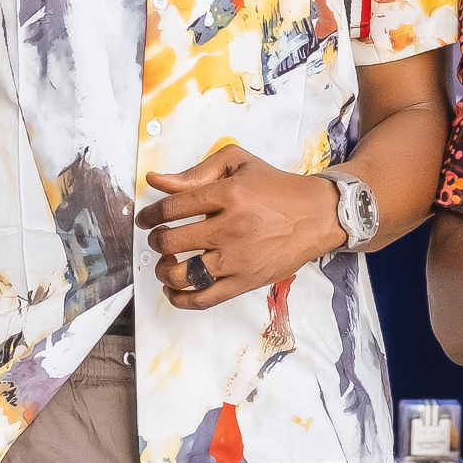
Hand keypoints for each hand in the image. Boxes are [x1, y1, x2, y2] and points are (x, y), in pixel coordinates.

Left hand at [138, 148, 346, 308]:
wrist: (317, 215)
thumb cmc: (278, 189)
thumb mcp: (239, 163)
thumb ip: (197, 172)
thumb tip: (158, 182)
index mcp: (228, 195)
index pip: (172, 207)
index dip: (150, 214)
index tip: (145, 219)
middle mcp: (231, 228)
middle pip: (172, 241)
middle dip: (156, 240)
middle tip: (158, 238)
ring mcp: (238, 258)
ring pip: (183, 274)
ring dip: (164, 270)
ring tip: (166, 263)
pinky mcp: (246, 281)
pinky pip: (204, 298)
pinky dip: (181, 299)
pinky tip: (174, 290)